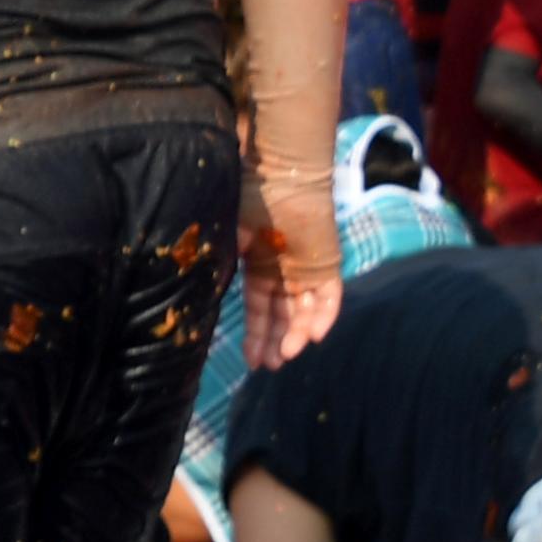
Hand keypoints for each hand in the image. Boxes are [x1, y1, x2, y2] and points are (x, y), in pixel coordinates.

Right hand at [238, 169, 341, 370]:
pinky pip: (330, 297)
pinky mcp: (328, 263)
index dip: (256, 335)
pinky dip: (324, 316)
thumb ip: (225, 262)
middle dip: (277, 342)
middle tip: (271, 367)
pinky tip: (315, 336)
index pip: (259, 309)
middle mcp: (285, 273)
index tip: (252, 361)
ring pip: (306, 311)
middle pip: (283, 316)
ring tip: (288, 355)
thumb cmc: (247, 199)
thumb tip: (211, 290)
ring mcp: (308, 269)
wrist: (278, 175)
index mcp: (259, 267)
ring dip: (299, 334)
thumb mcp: (228, 236)